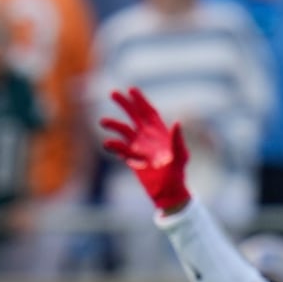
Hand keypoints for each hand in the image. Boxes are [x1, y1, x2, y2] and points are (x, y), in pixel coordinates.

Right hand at [99, 87, 191, 210]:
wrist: (168, 192)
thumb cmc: (177, 174)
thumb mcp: (180, 156)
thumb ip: (177, 139)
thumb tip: (176, 122)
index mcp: (160, 132)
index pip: (148, 112)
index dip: (140, 100)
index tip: (131, 89)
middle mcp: (147, 137)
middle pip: (134, 116)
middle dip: (124, 104)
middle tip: (112, 92)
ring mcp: (138, 147)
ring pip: (123, 131)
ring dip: (114, 125)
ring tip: (102, 121)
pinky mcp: (131, 159)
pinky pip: (120, 150)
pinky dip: (114, 146)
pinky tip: (107, 143)